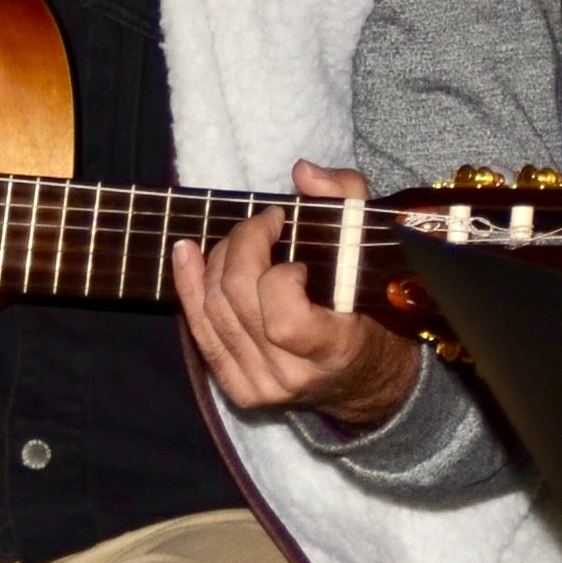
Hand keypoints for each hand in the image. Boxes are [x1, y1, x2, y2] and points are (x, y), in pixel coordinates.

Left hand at [178, 162, 423, 432]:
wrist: (367, 378)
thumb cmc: (375, 309)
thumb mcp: (373, 250)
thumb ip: (346, 201)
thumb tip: (303, 173)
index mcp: (335, 350)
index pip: (285, 321)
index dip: (279, 276)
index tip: (293, 237)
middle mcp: (292, 376)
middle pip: (238, 302)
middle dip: (243, 245)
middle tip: (264, 222)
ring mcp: (261, 387)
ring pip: (213, 312)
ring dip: (218, 260)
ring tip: (239, 236)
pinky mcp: (238, 389)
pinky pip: (200, 333)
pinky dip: (189, 287)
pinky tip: (186, 253)